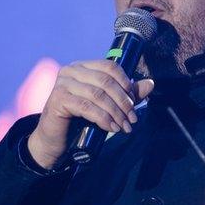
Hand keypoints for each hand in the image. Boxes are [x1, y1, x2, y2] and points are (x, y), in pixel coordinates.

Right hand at [27, 60, 154, 168]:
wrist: (54, 138)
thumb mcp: (105, 105)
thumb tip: (150, 83)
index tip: (134, 102)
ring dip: (115, 112)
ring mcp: (62, 84)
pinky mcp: (58, 100)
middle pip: (105, 81)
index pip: (109, 66)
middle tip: (132, 119)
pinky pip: (87, 107)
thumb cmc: (79, 119)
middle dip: (123, 102)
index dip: (125, 83)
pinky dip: (103, 118)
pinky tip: (111, 128)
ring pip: (98, 95)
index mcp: (82, 67)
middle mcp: (70, 71)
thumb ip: (125, 94)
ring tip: (124, 127)